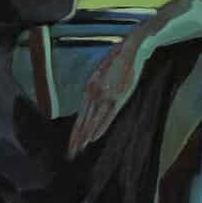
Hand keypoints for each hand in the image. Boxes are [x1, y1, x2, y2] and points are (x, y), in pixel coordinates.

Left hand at [68, 32, 147, 156]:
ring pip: (93, 121)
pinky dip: (99, 128)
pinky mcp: (118, 97)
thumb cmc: (117, 61)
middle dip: (77, 138)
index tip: (72, 143)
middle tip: (71, 153)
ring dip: (85, 137)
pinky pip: (107, 116)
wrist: (131, 49)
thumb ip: (95, 88)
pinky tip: (93, 138)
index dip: (76, 130)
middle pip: (83, 121)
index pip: (81, 115)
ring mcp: (105, 95)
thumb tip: (91, 103)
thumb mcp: (101, 74)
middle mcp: (93, 93)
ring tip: (79, 150)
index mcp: (89, 88)